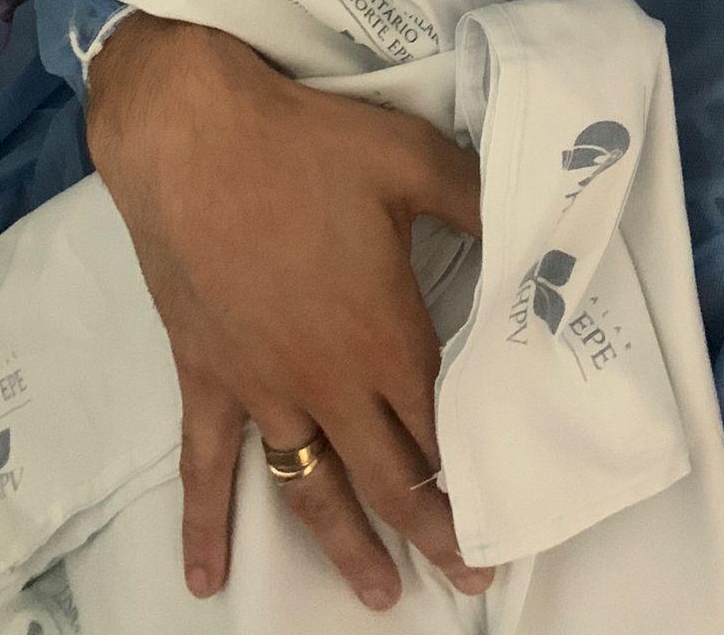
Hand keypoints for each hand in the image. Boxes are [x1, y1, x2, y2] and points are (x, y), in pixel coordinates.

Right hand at [87, 14, 491, 612]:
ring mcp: (262, 387)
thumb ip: (477, 201)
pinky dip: (205, 524)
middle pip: (389, 477)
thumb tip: (532, 229)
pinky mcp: (205, 375)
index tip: (504, 513)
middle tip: (469, 578)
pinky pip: (204, 463)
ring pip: (312, 487)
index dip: (474, 472)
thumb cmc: (306, 145)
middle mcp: (327, 380)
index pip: (441, 426)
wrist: (192, 134)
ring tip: (378, 595)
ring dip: (347, 546)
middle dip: (433, 532)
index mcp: (385, 335)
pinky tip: (203, 579)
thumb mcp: (413, 160)